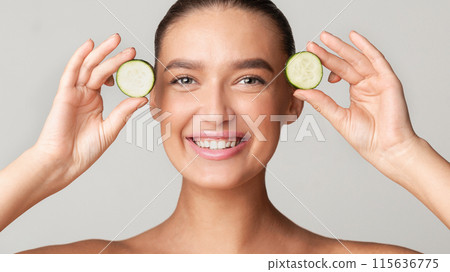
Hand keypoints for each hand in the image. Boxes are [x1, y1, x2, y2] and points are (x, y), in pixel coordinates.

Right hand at [34, 33, 147, 188]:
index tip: (137, 64)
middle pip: (100, 69)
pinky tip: (89, 45)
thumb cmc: (84, 151)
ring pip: (88, 67)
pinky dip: (79, 57)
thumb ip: (124, 111)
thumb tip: (142, 98)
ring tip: (116, 40)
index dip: (121, 70)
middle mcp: (84, 95)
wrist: (64, 163)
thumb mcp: (110, 129)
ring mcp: (74, 93)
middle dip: (115, 57)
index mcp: (94, 102)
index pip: (108, 79)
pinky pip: (71, 72)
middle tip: (132, 50)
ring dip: (101, 52)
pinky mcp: (64, 95)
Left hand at [293, 31, 419, 172]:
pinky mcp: (389, 81)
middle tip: (312, 43)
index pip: (337, 72)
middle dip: (329, 52)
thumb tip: (300, 91)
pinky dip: (366, 47)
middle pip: (346, 63)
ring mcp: (379, 81)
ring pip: (357, 59)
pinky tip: (353, 37)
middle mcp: (368, 84)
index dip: (323, 63)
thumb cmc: (367, 139)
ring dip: (342, 47)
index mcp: (357, 92)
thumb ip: (321, 102)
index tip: (307, 57)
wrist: (386, 150)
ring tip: (325, 38)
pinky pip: (377, 60)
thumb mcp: (338, 117)